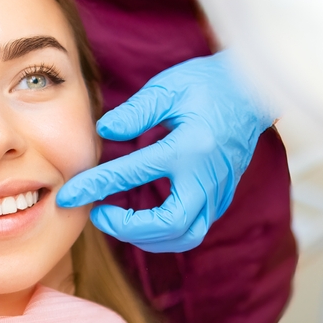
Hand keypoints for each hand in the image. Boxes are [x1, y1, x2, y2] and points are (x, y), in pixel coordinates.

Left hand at [56, 51, 274, 251]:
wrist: (253, 91)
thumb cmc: (207, 84)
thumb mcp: (167, 88)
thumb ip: (135, 112)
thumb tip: (104, 132)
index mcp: (189, 147)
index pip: (133, 174)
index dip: (96, 186)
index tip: (68, 194)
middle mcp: (207, 177)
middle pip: (169, 225)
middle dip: (128, 228)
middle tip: (99, 214)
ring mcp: (219, 191)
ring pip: (186, 236)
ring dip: (147, 238)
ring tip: (117, 220)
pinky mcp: (222, 197)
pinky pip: (194, 228)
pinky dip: (165, 233)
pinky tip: (142, 220)